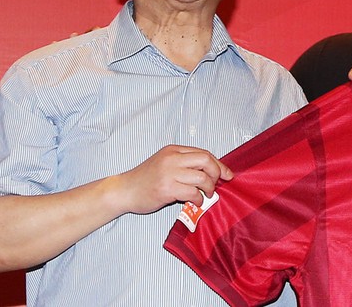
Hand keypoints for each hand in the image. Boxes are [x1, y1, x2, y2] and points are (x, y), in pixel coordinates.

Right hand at [116, 145, 232, 214]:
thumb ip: (184, 164)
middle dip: (217, 173)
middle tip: (216, 185)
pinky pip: (192, 192)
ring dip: (209, 188)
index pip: (204, 153)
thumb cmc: (146, 179)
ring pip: (202, 178)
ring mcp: (169, 173)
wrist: (124, 190)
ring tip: (206, 195)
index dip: (219, 164)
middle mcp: (172, 158)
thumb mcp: (165, 163)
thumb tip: (211, 171)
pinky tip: (195, 201)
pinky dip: (198, 198)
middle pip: (206, 161)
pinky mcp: (166, 189)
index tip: (227, 174)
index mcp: (173, 150)